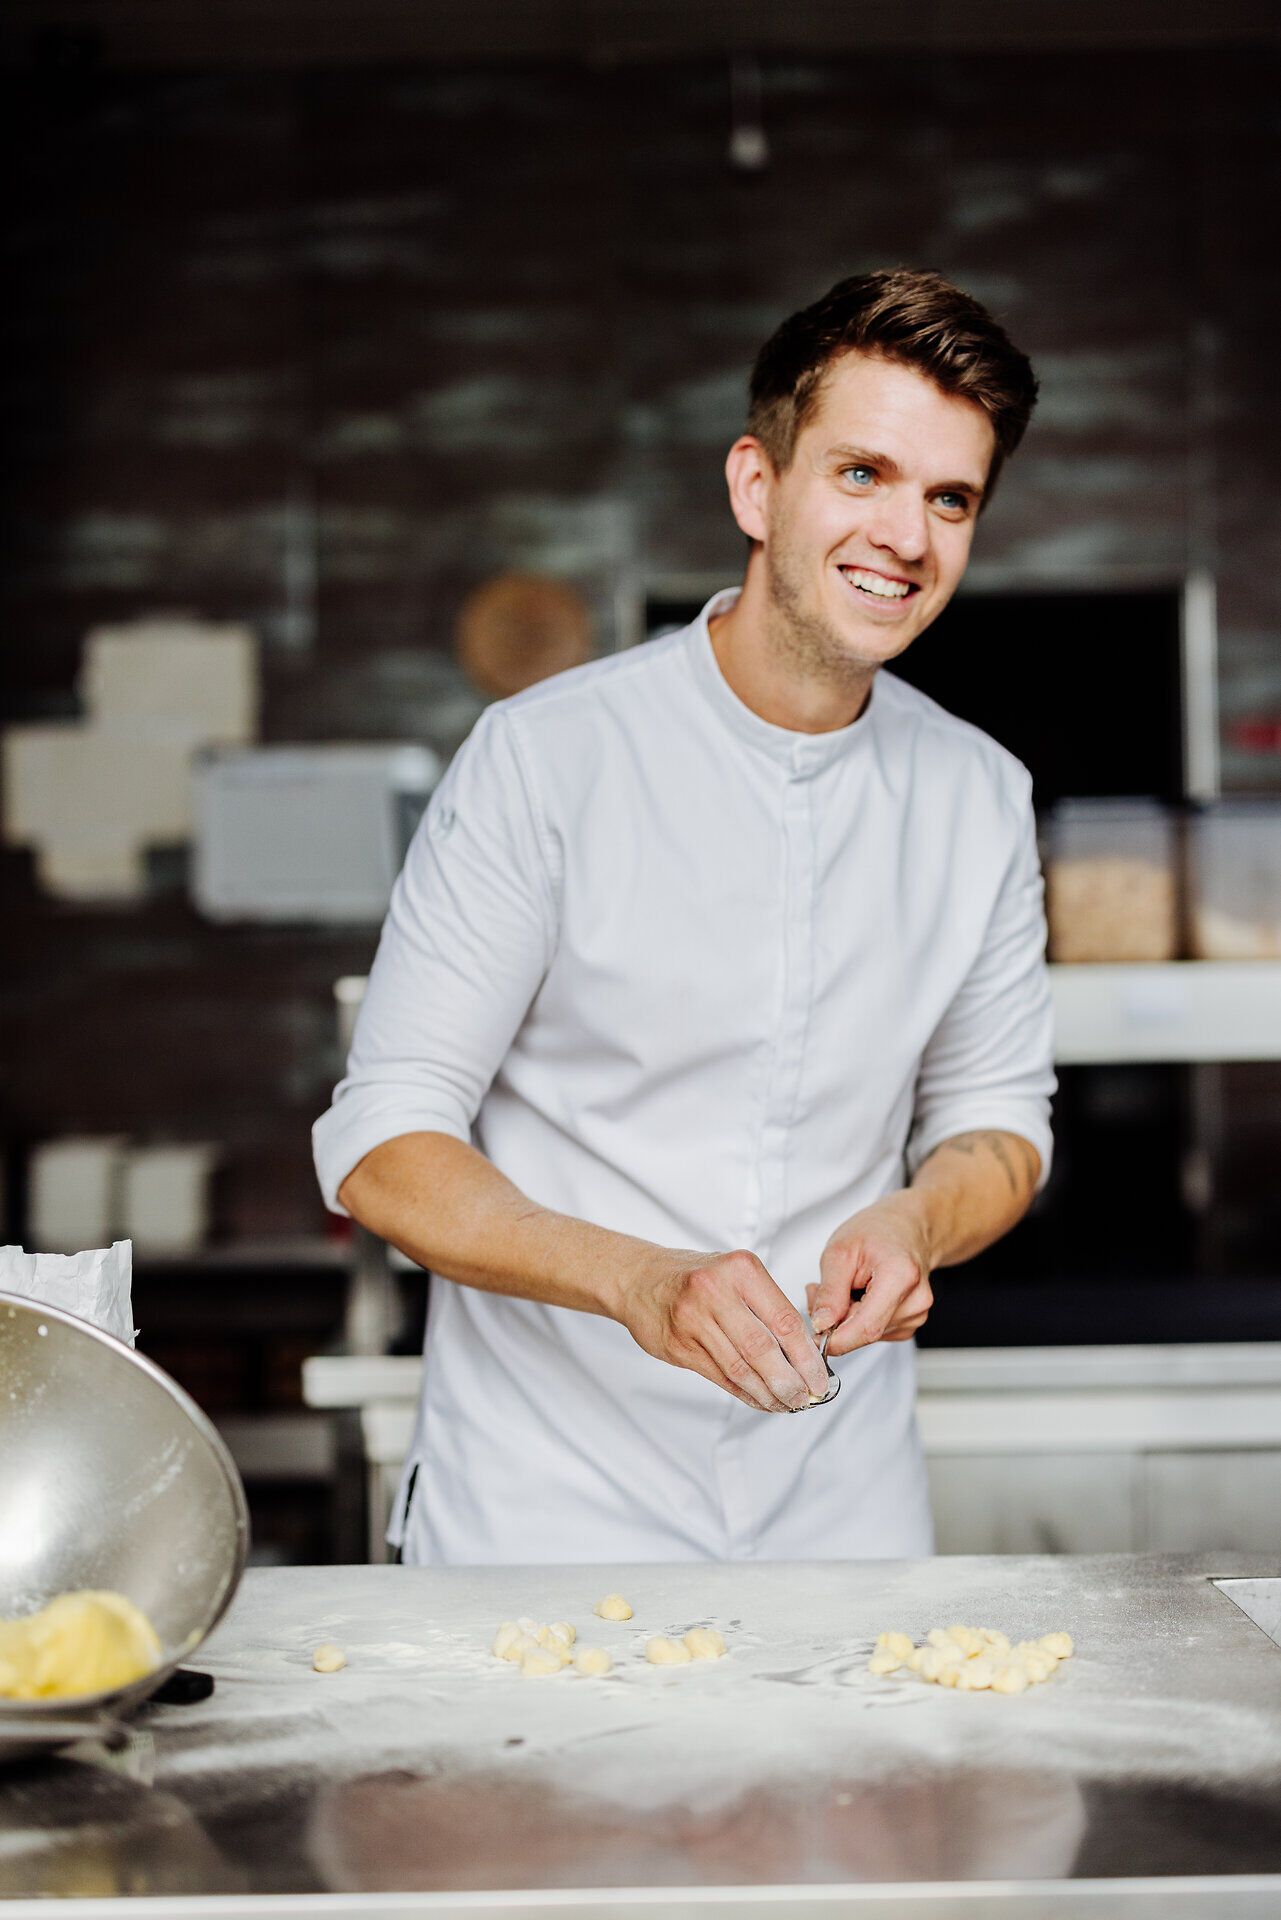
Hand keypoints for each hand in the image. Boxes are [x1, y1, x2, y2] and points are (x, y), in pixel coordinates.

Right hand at [617, 1249, 831, 1412]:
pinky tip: (761, 1399)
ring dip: (768, 1393)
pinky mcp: (678, 1344)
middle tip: (806, 1398)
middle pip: (762, 1348)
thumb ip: (768, 1308)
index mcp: (741, 1269)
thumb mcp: (737, 1275)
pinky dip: (745, 1393)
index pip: (784, 1319)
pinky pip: (720, 1376)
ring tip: (786, 1403)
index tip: (820, 1378)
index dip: (806, 1356)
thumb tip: (806, 1354)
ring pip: (740, 1367)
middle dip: (790, 1381)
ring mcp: (692, 1318)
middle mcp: (715, 1290)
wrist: (641, 1279)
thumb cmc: (698, 1278)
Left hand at [807, 1195, 933, 1356]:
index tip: (815, 1335)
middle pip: (865, 1332)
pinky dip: (858, 1318)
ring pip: (867, 1334)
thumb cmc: (876, 1231)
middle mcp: (915, 1301)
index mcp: (900, 1277)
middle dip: (835, 1321)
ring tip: (845, 1286)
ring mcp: (916, 1315)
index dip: (837, 1339)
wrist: (905, 1227)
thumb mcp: (840, 1251)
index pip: (867, 1328)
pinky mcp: (910, 1323)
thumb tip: (821, 1324)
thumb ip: (830, 1292)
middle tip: (820, 1290)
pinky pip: (875, 1331)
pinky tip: (859, 1295)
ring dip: (845, 1318)